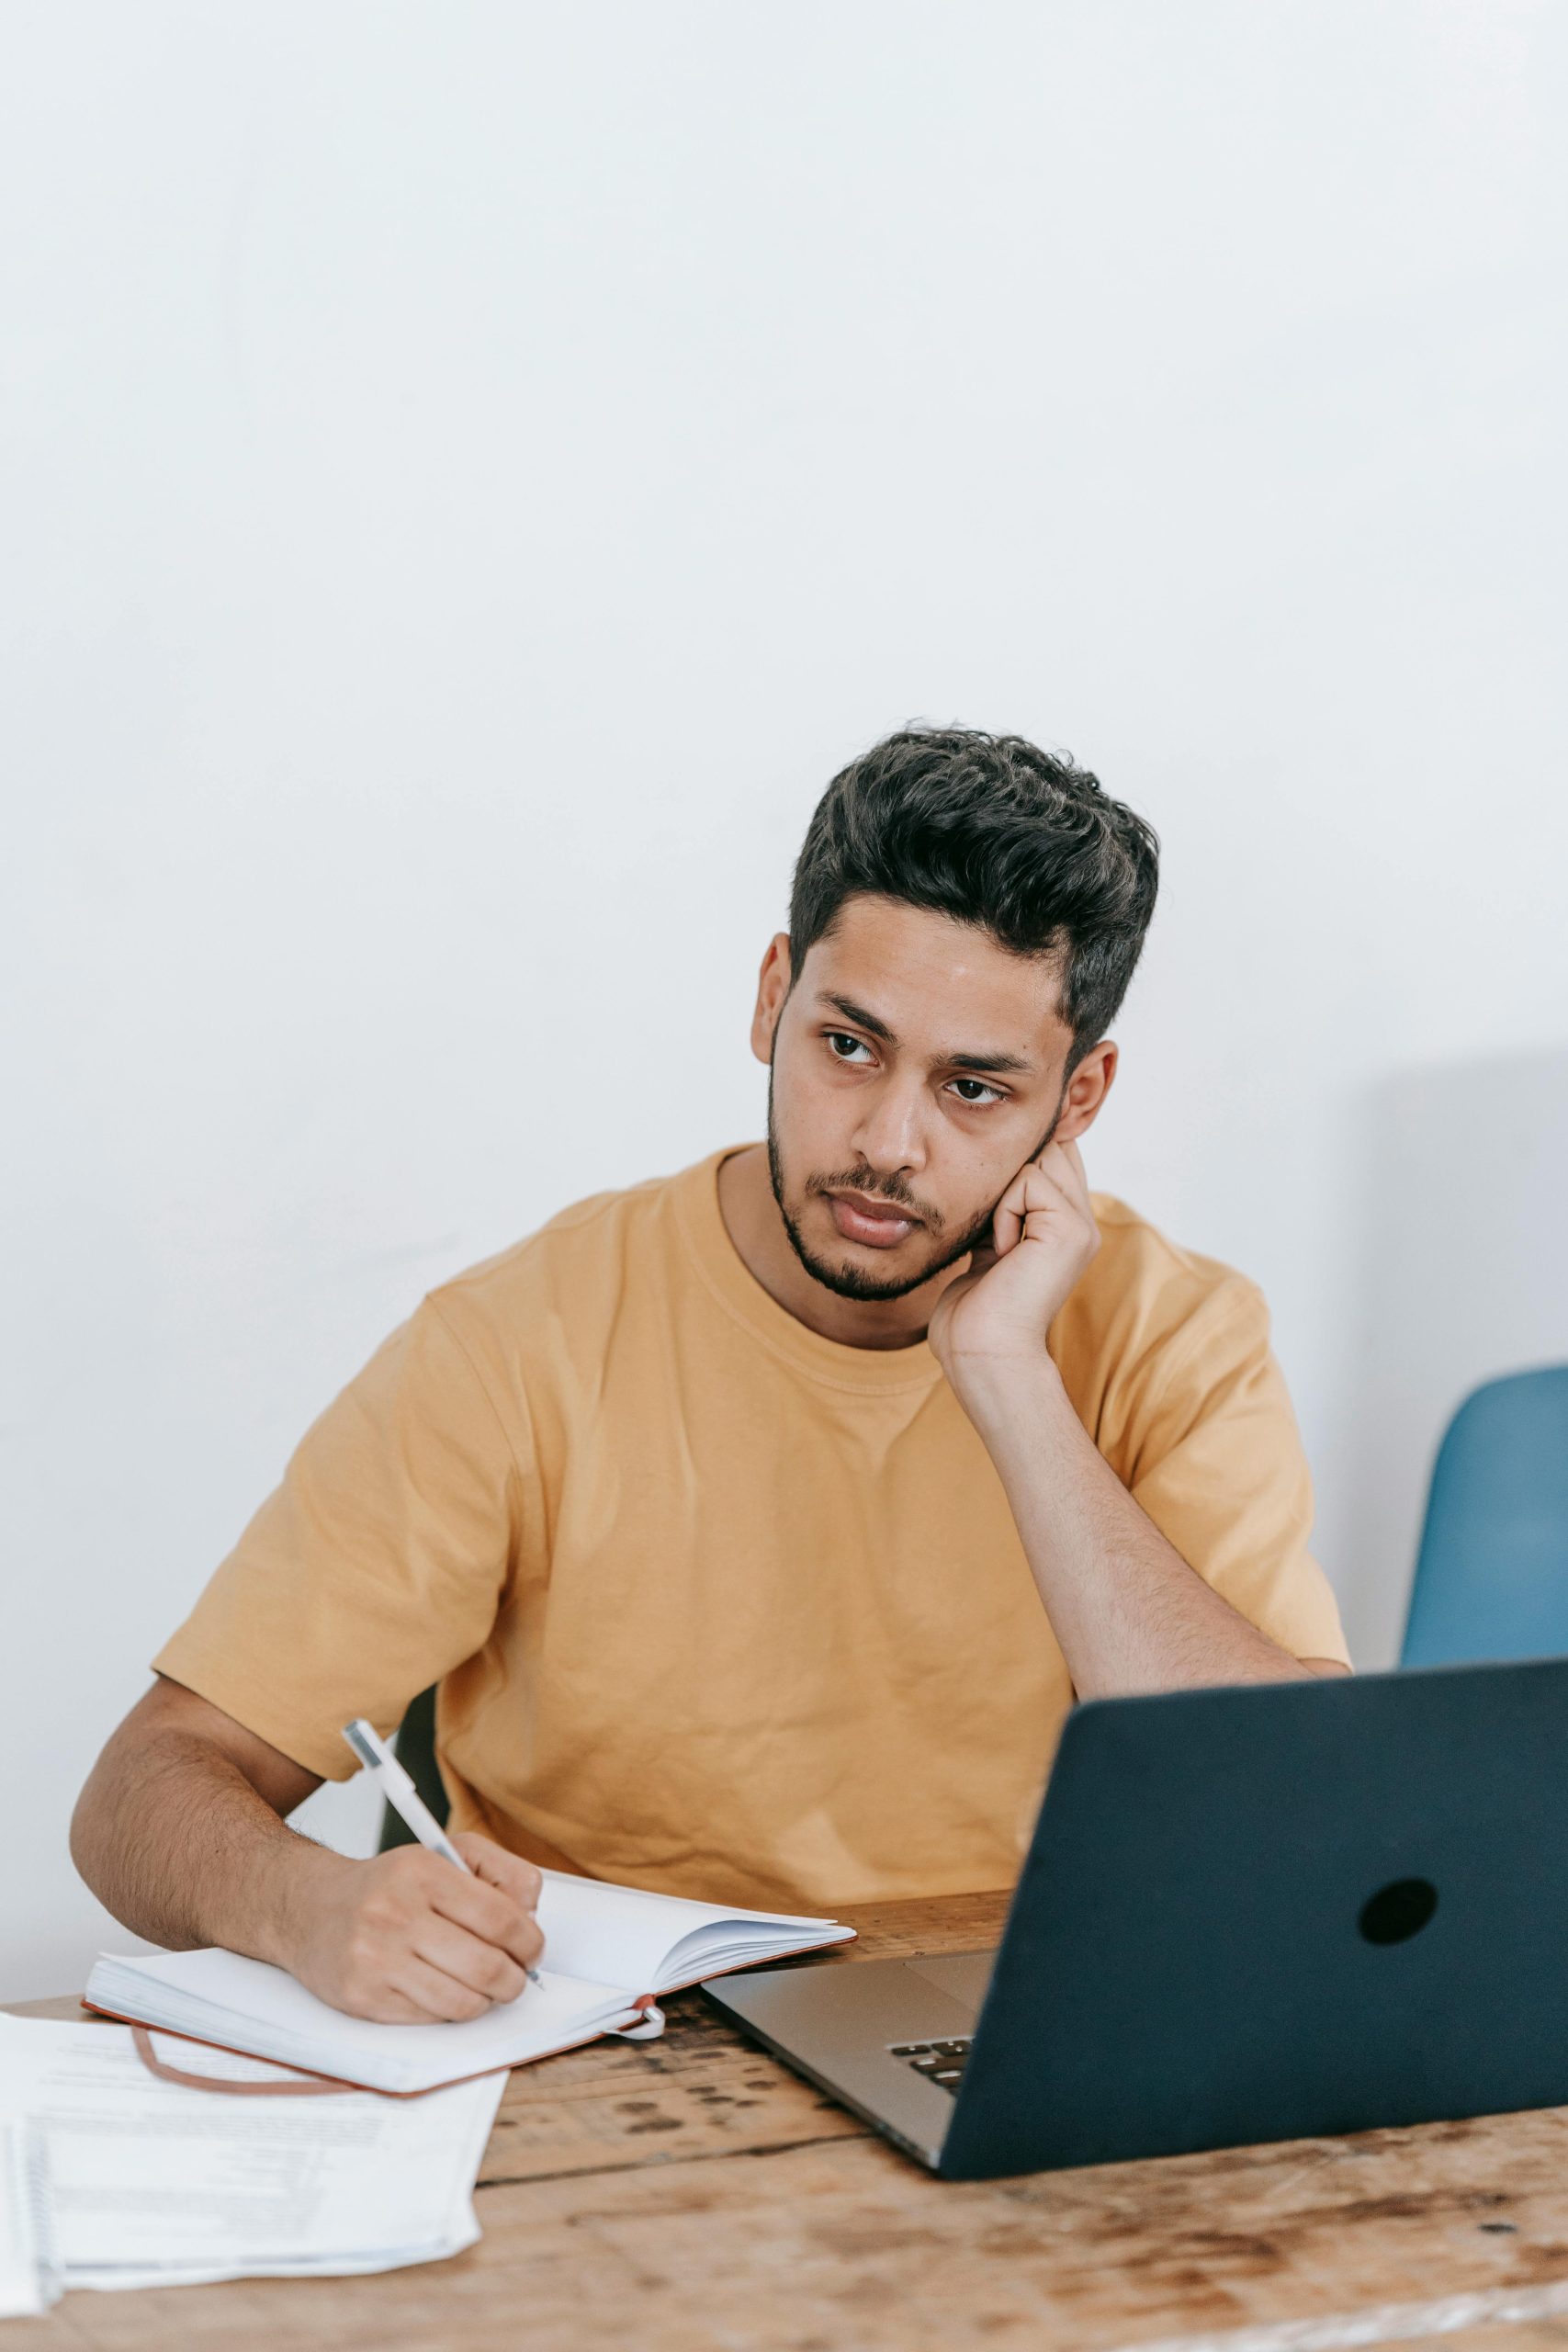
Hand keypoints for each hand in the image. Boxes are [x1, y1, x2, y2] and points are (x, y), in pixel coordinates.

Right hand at [283, 1833, 544, 2021]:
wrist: (307, 1908)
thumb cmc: (390, 1885)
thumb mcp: (445, 1854)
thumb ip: (500, 1874)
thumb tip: (532, 1919)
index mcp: (422, 1871)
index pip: (501, 1918)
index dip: (530, 1941)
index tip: (533, 1949)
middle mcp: (395, 1913)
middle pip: (487, 1966)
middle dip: (515, 1979)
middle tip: (515, 1976)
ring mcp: (376, 1959)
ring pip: (463, 2001)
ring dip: (487, 2000)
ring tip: (485, 1987)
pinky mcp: (363, 1998)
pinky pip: (432, 2018)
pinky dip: (450, 2009)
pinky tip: (445, 1990)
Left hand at [927, 1137, 1099, 1406]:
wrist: (981, 1353)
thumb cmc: (975, 1312)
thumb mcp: (990, 1246)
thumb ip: (1003, 1209)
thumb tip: (992, 1169)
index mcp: (1065, 1225)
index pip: (1056, 1153)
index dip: (1024, 1152)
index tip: (993, 1183)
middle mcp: (1081, 1221)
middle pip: (1051, 1146)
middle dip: (1010, 1169)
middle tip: (992, 1225)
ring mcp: (1081, 1225)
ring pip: (1040, 1157)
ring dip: (1003, 1194)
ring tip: (999, 1244)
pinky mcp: (1071, 1229)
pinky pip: (1028, 1181)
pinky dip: (1003, 1213)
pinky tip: (1002, 1253)